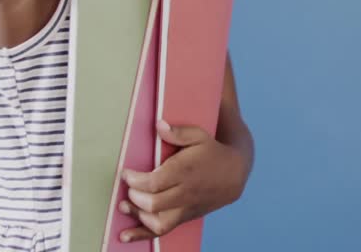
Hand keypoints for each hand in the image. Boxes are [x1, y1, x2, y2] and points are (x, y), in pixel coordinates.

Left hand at [117, 120, 248, 242]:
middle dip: (134, 195)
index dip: (134, 180)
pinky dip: (142, 234)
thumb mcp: (199, 136)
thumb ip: (178, 132)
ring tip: (125, 205)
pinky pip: (162, 231)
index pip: (153, 183)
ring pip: (157, 222)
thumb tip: (158, 125)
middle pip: (152, 203)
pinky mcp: (185, 217)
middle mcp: (185, 193)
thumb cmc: (213, 152)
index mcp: (185, 172)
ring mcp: (186, 208)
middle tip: (129, 185)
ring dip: (137, 215)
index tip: (126, 172)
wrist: (234, 174)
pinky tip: (126, 235)